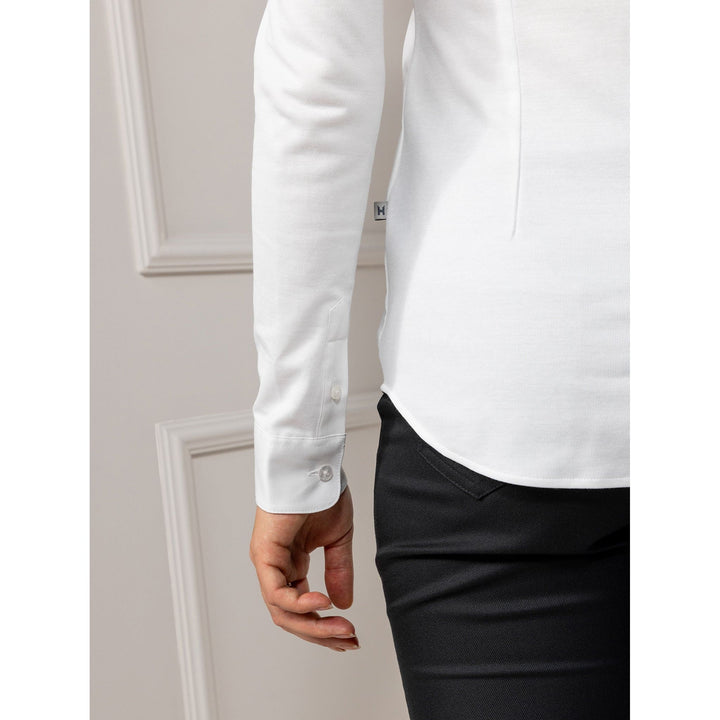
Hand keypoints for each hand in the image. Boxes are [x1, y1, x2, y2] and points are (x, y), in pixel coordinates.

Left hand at [249, 485, 359, 651]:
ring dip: (314, 625)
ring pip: (283, 612)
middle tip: (349, 641)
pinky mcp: (263, 554)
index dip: (326, 626)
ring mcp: (268, 563)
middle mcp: (277, 568)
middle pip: (293, 617)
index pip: (304, 607)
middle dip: (322, 634)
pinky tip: (322, 603)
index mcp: (291, 564)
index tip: (351, 635)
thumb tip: (342, 604)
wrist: (311, 466)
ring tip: (341, 628)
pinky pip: (276, 593)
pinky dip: (299, 604)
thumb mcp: (337, 539)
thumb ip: (339, 571)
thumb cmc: (321, 493)